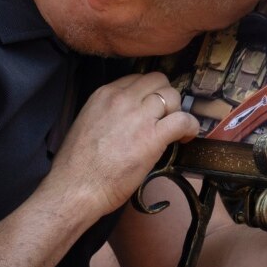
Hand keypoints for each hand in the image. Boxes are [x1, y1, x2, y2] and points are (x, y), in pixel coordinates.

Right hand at [49, 72, 198, 217]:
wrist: (76, 187)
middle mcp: (123, 98)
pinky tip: (186, 136)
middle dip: (166, 96)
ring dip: (177, 110)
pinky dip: (190, 126)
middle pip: (158, 80)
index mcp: (104, 94)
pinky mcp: (153, 137)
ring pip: (172, 96)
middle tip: (165, 116)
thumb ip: (108, 113)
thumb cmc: (77, 165)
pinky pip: (183, 120)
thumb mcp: (87, 122)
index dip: (149, 92)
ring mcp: (139, 116)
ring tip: (175, 129)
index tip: (151, 107)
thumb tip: (126, 119)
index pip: (137, 79)